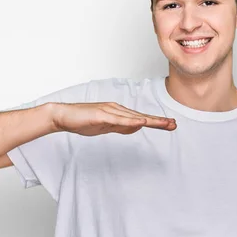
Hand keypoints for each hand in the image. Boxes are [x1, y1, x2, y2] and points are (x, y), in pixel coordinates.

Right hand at [50, 102, 176, 135]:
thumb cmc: (82, 121)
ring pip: (134, 117)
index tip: (170, 125)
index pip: (141, 119)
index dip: (156, 122)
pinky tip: (142, 124)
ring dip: (150, 120)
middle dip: (158, 121)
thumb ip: (120, 127)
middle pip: (141, 117)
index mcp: (118, 113)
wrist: (63, 116)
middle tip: (174, 124)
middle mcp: (117, 109)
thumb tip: (135, 128)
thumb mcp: (105, 127)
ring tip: (164, 123)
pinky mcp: (101, 114)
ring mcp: (110, 111)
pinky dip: (131, 122)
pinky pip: (119, 119)